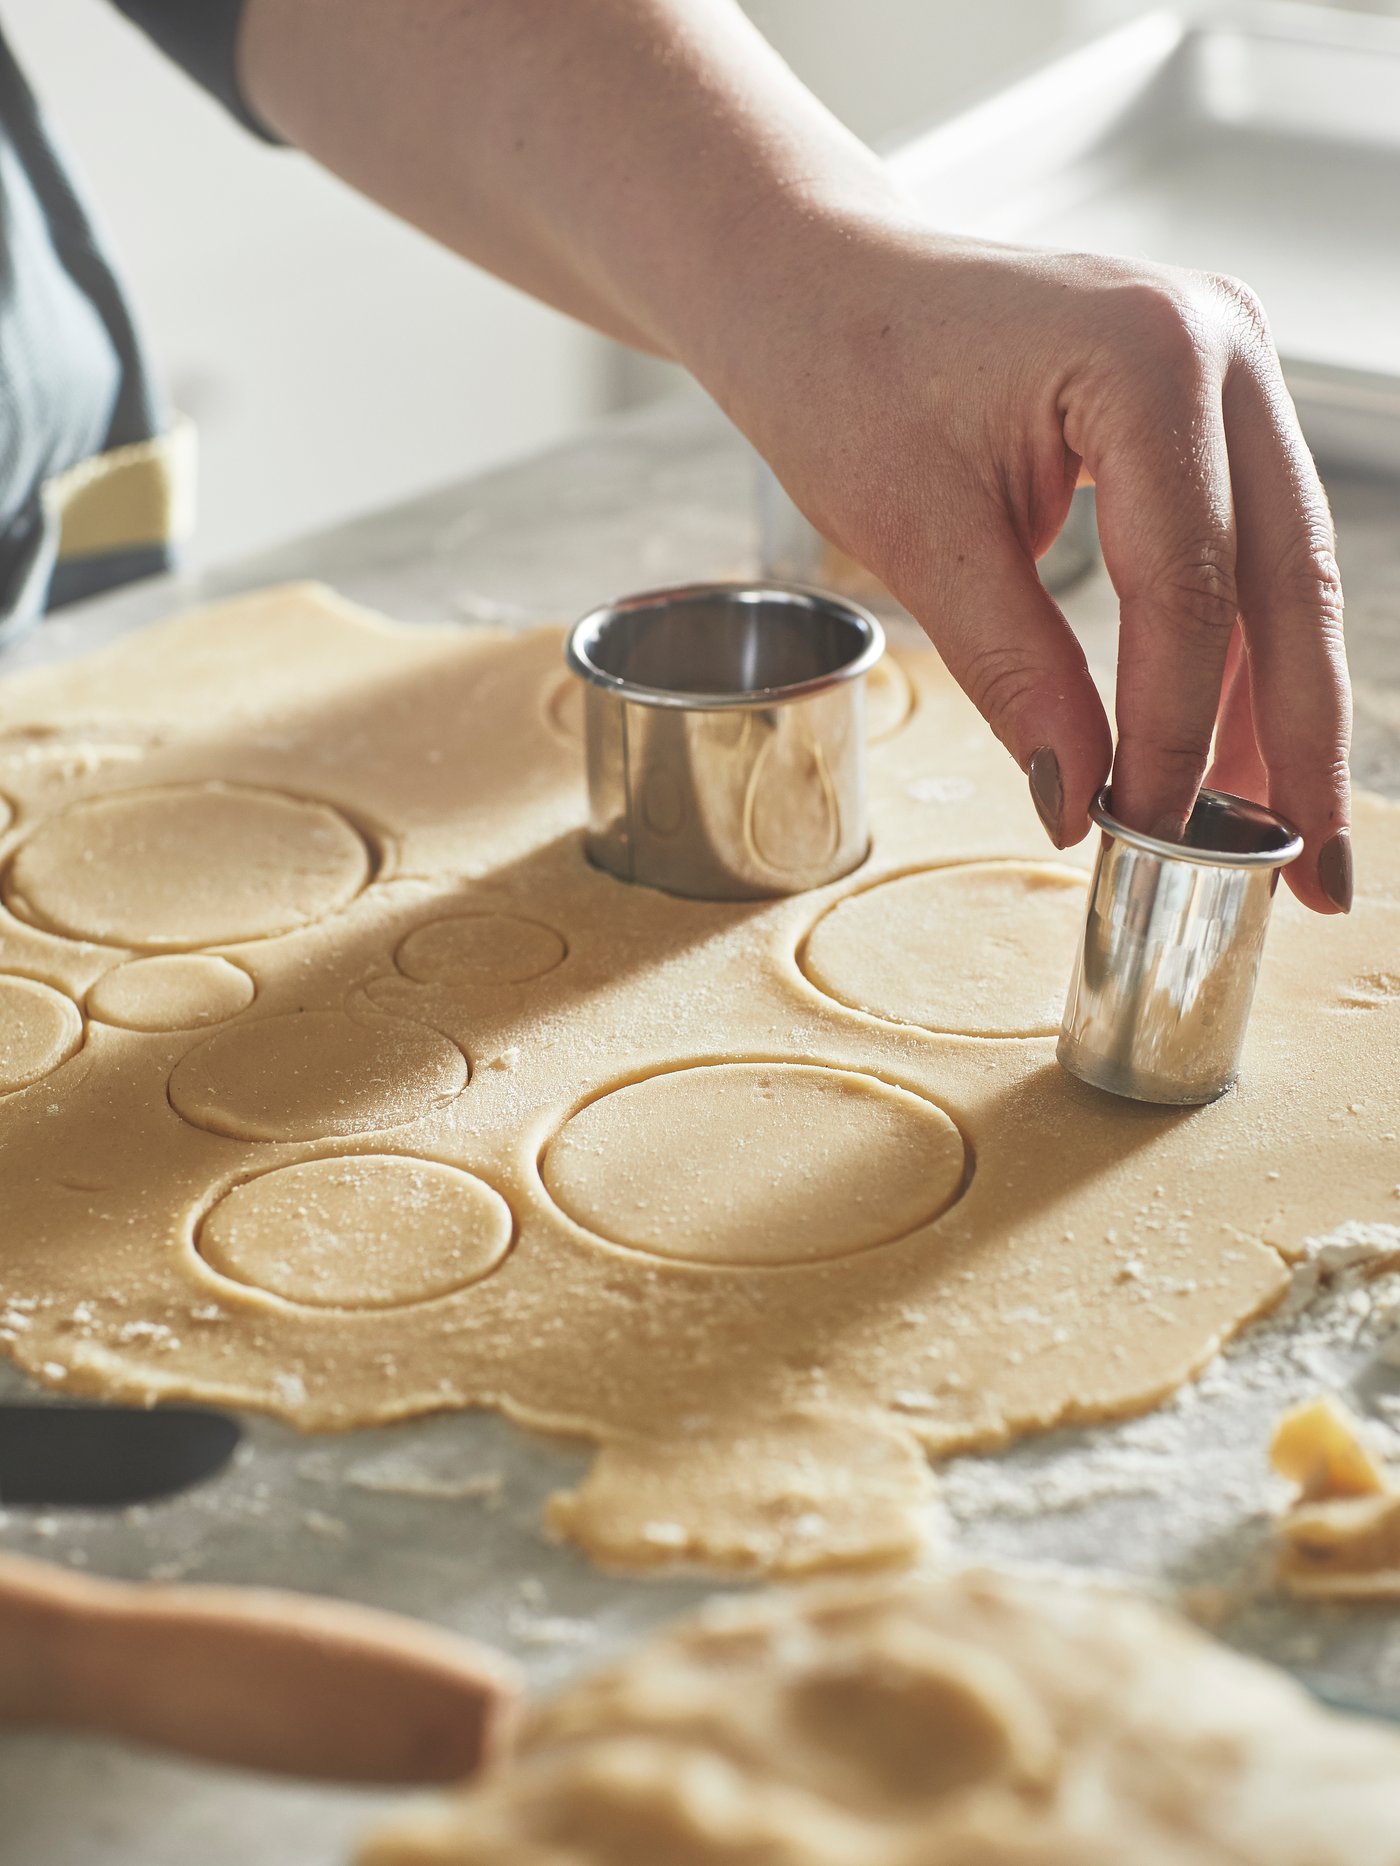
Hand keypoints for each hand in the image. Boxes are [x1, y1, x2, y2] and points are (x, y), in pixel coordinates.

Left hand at [720, 220, 1351, 912]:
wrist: (818, 284)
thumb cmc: (845, 372)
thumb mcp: (920, 534)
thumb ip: (1014, 669)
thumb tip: (1075, 802)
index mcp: (1151, 355)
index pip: (1193, 587)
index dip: (1178, 730)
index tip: (1150, 832)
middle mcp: (1222, 345)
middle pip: (1288, 581)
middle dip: (1298, 740)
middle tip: (1314, 875)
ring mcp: (1229, 368)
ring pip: (1285, 572)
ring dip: (1278, 708)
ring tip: (1277, 834)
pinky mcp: (1208, 407)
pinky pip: (1241, 548)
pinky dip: (1233, 652)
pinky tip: (1228, 748)